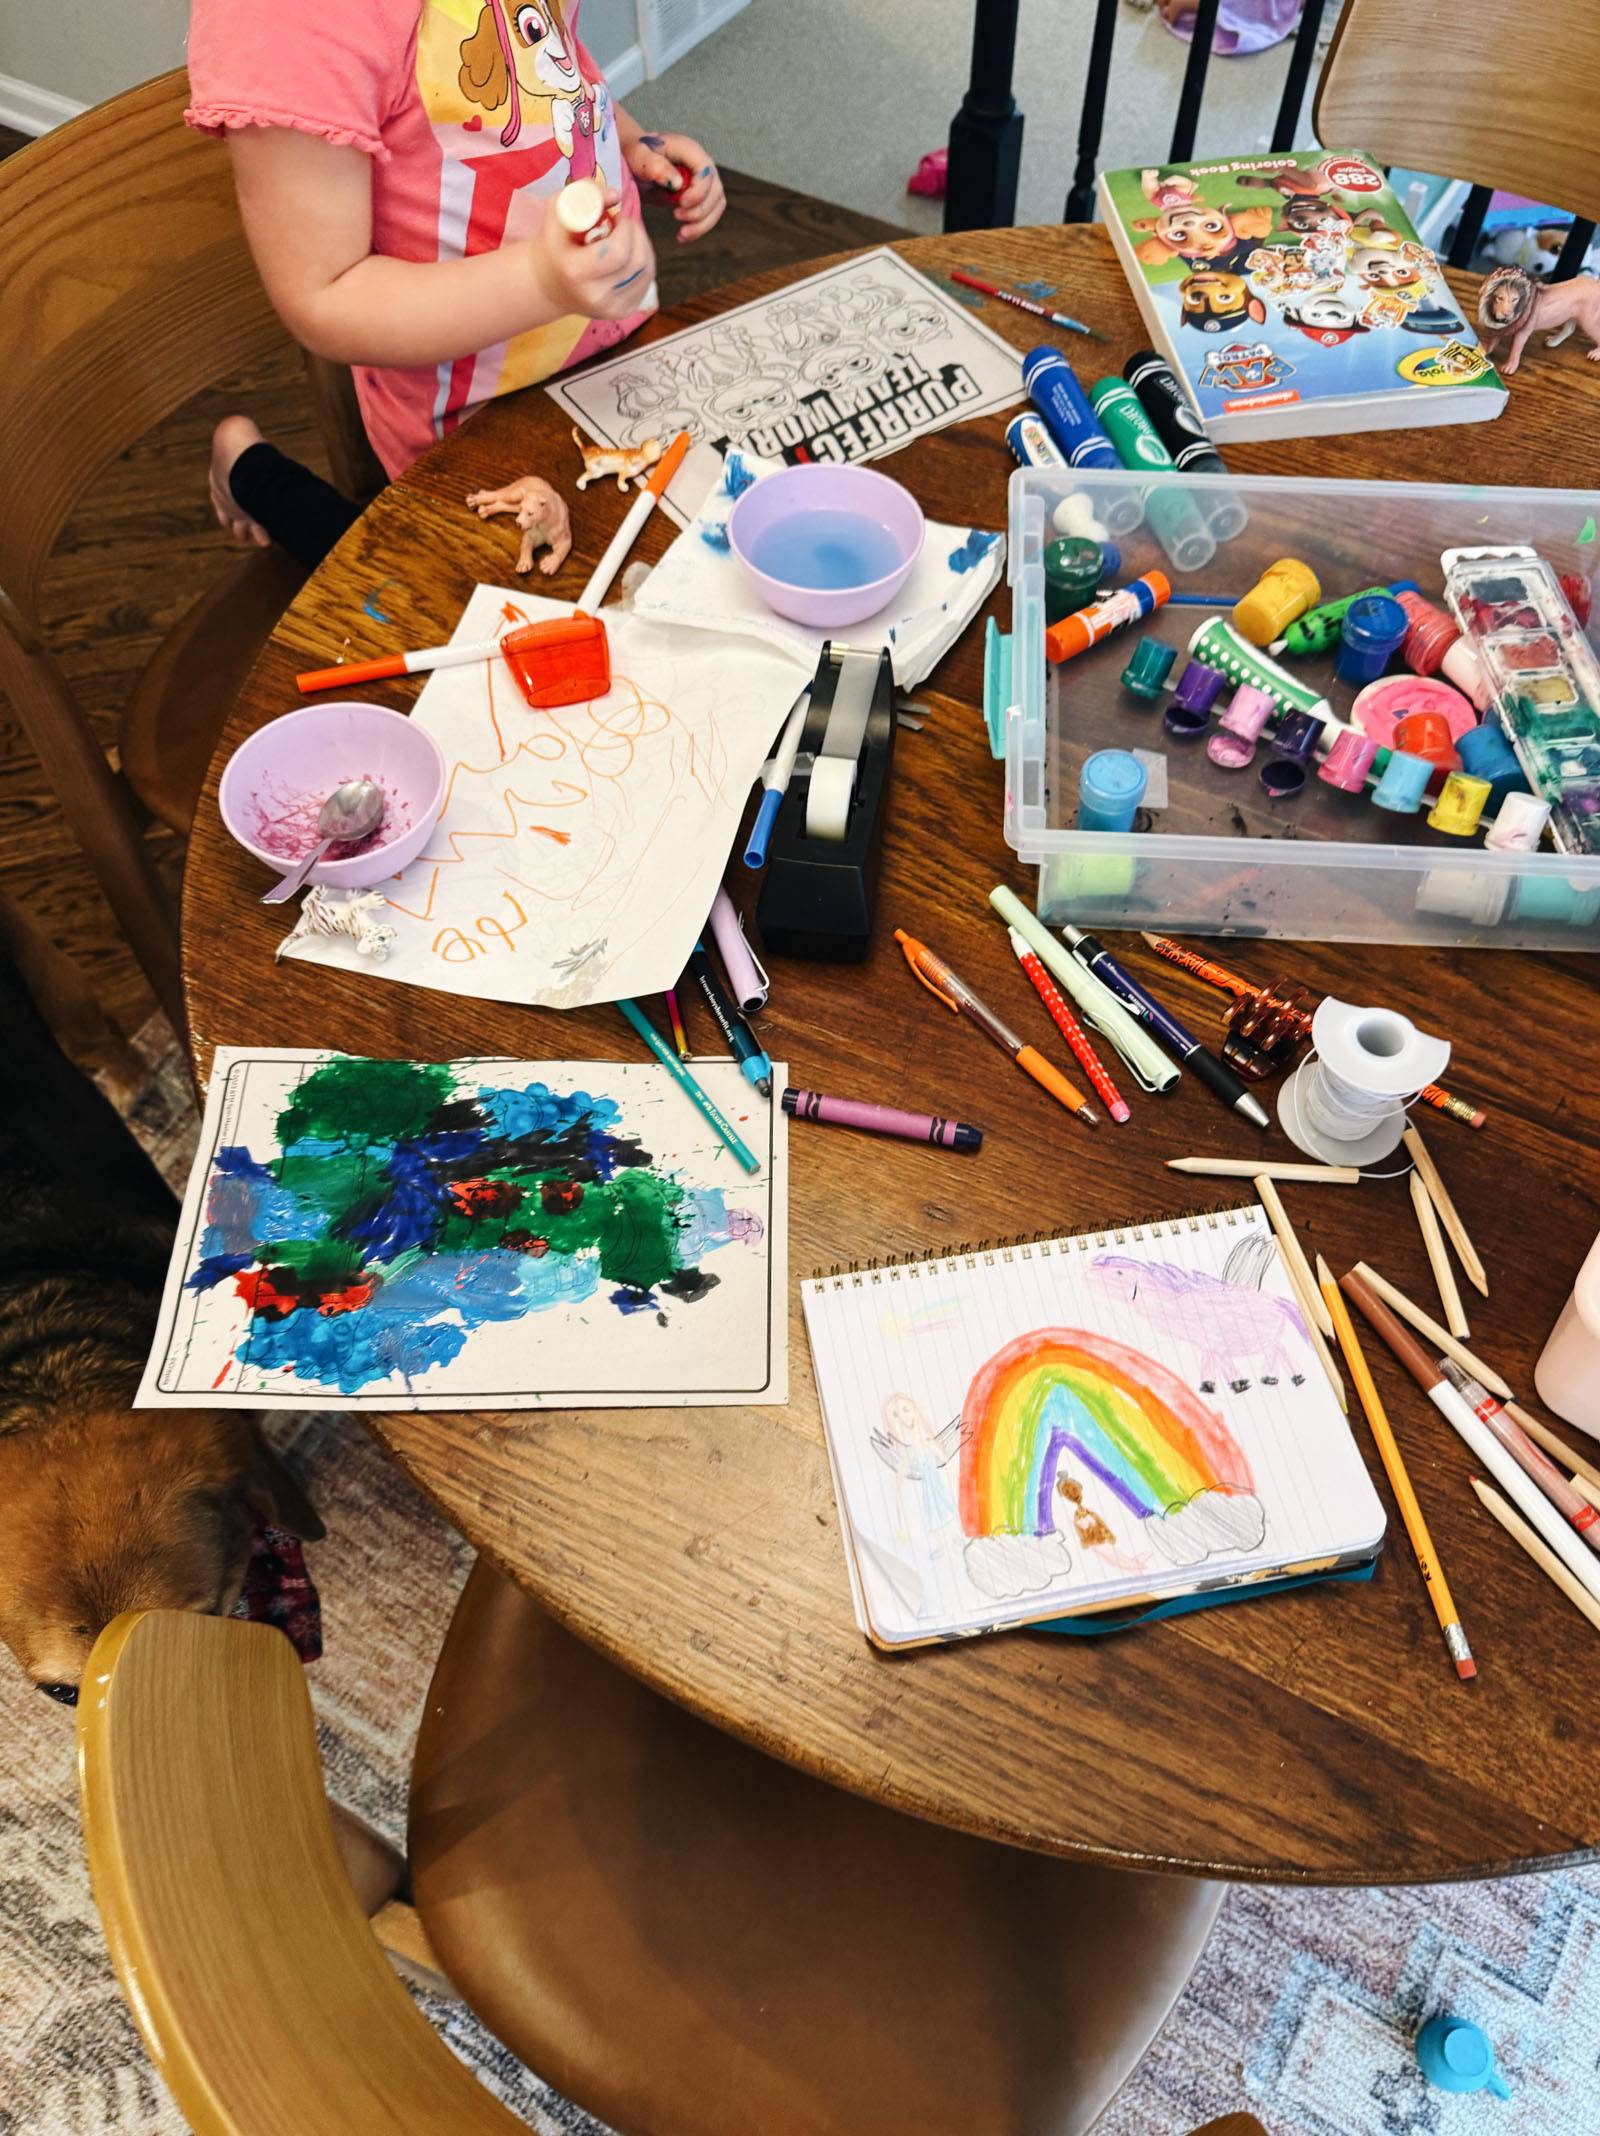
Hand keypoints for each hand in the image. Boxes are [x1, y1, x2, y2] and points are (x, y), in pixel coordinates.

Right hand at [529, 191, 656, 320]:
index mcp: (576, 272)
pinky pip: (646, 282)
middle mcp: (595, 297)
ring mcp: (610, 309)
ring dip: (643, 246)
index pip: (618, 251)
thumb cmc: (554, 242)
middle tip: (623, 224)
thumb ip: (585, 193)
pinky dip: (644, 263)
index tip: (616, 216)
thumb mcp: (559, 210)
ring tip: (626, 237)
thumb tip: (616, 196)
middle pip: (637, 262)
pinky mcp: (623, 313)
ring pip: (647, 271)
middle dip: (637, 234)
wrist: (548, 285)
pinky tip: (628, 255)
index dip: (625, 228)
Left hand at [626, 131, 725, 243]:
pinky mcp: (701, 196)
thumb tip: (678, 183)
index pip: (706, 170)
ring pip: (717, 205)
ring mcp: (704, 180)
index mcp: (687, 149)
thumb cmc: (634, 155)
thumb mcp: (637, 156)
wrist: (635, 162)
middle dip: (700, 210)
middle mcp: (700, 163)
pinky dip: (699, 229)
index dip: (699, 191)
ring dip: (702, 224)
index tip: (680, 204)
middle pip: (715, 190)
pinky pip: (709, 214)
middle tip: (677, 217)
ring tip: (682, 234)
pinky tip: (682, 236)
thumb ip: (654, 165)